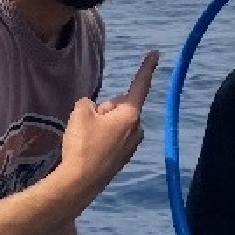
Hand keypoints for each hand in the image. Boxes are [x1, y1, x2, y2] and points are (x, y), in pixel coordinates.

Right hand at [59, 50, 158, 194]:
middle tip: (87, 123)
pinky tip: (89, 149)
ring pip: (116, 123)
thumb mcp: (80, 113)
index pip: (139, 85)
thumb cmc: (82, 144)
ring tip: (86, 139)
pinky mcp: (123, 159)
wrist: (79, 182)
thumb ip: (89, 103)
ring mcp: (131, 146)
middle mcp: (137, 130)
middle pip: (120, 107)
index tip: (156, 52)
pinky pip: (113, 138)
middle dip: (105, 109)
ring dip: (103, 125)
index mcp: (130, 115)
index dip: (146, 68)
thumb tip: (95, 111)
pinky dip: (102, 138)